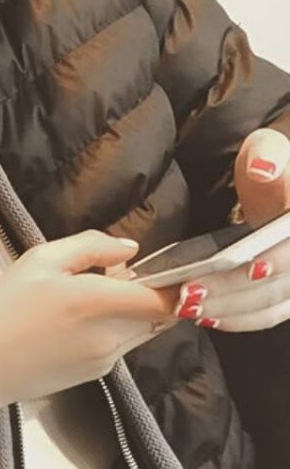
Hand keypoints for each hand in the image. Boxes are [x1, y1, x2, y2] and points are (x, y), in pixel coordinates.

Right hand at [0, 231, 181, 453]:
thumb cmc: (1, 311)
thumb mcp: (39, 260)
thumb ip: (91, 247)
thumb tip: (129, 250)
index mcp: (96, 302)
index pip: (166, 297)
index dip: (182, 284)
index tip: (181, 268)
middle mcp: (109, 336)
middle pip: (161, 314)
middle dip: (152, 292)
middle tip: (116, 275)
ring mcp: (106, 359)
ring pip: (144, 329)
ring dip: (134, 311)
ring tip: (90, 297)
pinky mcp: (98, 374)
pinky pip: (123, 345)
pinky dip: (116, 329)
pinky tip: (77, 323)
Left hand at [171, 128, 289, 333]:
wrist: (274, 190)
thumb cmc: (267, 167)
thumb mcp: (267, 149)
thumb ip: (267, 152)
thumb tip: (263, 168)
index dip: (279, 260)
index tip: (251, 269)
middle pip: (283, 282)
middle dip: (235, 289)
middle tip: (190, 293)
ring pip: (273, 304)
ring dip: (230, 309)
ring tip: (188, 305)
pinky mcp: (286, 295)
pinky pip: (267, 316)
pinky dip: (237, 318)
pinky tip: (207, 316)